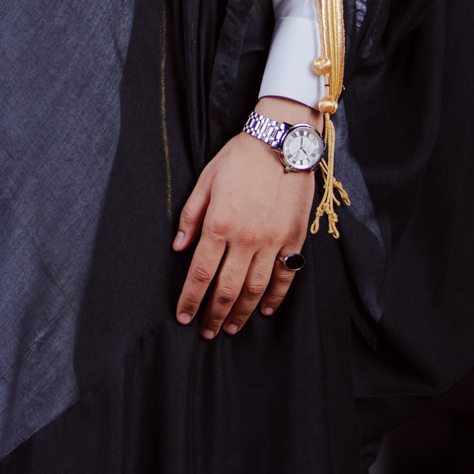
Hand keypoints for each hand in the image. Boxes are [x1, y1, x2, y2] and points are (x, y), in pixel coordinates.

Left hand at [173, 97, 318, 337]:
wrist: (282, 142)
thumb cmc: (239, 159)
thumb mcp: (205, 182)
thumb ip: (190, 217)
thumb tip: (178, 248)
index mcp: (219, 225)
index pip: (200, 274)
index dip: (190, 299)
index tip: (184, 316)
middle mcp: (245, 239)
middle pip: (227, 289)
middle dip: (214, 315)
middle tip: (207, 331)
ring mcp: (273, 241)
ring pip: (255, 288)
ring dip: (242, 312)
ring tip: (232, 327)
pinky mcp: (295, 239)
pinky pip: (285, 276)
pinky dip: (275, 297)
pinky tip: (264, 310)